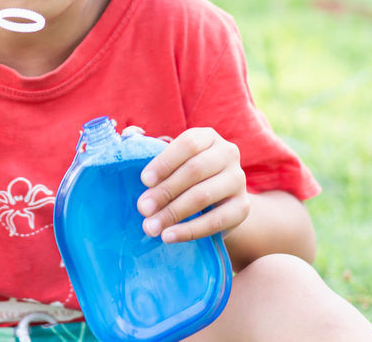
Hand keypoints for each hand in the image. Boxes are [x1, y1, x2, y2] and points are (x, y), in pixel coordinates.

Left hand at [136, 127, 248, 242]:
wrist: (217, 203)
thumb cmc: (184, 175)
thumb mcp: (170, 159)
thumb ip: (148, 146)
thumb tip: (129, 134)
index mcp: (207, 137)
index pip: (188, 144)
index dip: (165, 162)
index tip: (143, 181)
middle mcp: (228, 153)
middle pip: (195, 170)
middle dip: (165, 191)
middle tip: (143, 208)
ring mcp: (238, 180)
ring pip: (203, 196)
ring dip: (173, 213)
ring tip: (150, 226)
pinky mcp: (243, 208)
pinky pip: (216, 221)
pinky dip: (190, 230)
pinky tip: (169, 236)